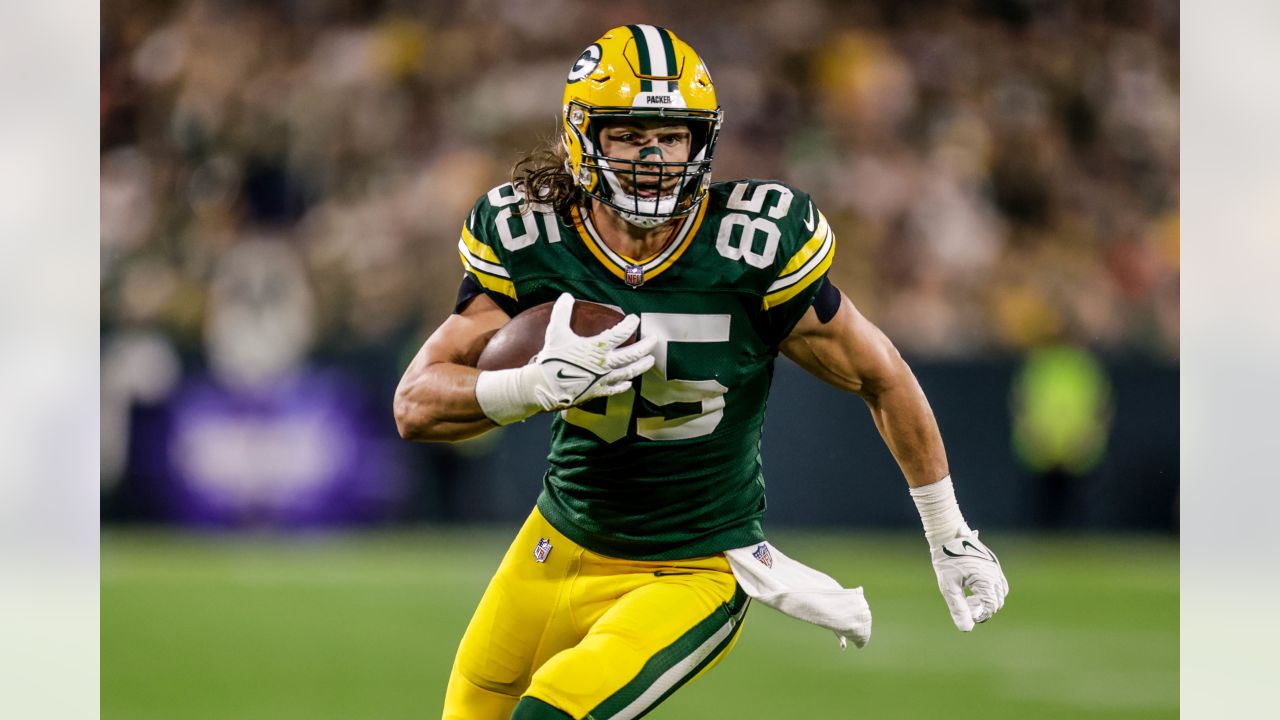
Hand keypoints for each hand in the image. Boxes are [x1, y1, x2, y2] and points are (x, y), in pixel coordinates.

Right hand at [528, 293, 655, 410]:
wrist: (545, 387)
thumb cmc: (552, 359)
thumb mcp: (556, 332)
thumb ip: (562, 312)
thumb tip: (566, 295)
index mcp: (597, 348)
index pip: (620, 333)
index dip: (629, 325)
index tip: (634, 319)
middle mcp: (605, 364)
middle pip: (631, 355)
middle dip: (645, 346)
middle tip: (654, 339)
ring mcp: (603, 379)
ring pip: (629, 372)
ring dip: (641, 366)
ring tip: (651, 360)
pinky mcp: (597, 391)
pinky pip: (615, 389)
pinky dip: (623, 385)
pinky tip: (629, 383)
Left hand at [929, 529, 1007, 630]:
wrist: (947, 535)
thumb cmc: (946, 560)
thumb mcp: (949, 587)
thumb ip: (958, 608)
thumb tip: (966, 629)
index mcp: (986, 580)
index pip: (991, 607)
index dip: (980, 615)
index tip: (966, 613)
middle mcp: (995, 574)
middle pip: (997, 601)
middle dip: (983, 608)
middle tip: (965, 604)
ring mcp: (995, 568)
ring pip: (1000, 592)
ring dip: (987, 600)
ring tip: (968, 598)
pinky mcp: (992, 563)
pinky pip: (998, 582)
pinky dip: (989, 590)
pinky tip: (972, 588)